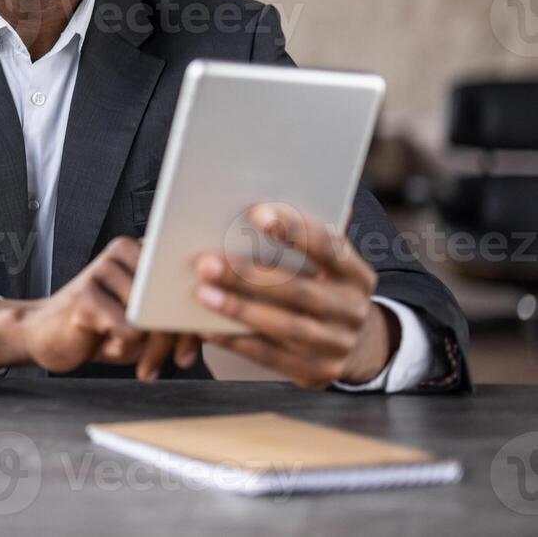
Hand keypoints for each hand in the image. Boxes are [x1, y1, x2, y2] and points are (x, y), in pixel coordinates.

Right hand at [0, 237, 199, 379]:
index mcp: (142, 249)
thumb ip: (173, 313)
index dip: (196, 314)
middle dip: (178, 337)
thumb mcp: (144, 320)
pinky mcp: (84, 295)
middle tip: (177, 361)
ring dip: (152, 348)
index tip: (197, 344)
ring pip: (152, 315)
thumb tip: (214, 323)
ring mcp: (101, 270)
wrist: (45, 333)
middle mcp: (123, 250)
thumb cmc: (102, 326)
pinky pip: (127, 328)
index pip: (185, 278)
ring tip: (141, 361)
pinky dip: (124, 347)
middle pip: (171, 297)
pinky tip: (109, 347)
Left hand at [194, 202, 396, 389]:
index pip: (329, 246)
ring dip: (238, 308)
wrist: (359, 345)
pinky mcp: (316, 372)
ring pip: (284, 325)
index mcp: (357, 274)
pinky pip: (270, 356)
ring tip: (202, 293)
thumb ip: (309, 236)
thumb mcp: (331, 263)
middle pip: (297, 290)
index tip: (258, 214)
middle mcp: (351, 309)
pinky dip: (236, 340)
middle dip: (248, 275)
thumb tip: (280, 189)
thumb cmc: (326, 288)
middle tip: (206, 262)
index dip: (295, 229)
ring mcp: (336, 344)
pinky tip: (206, 327)